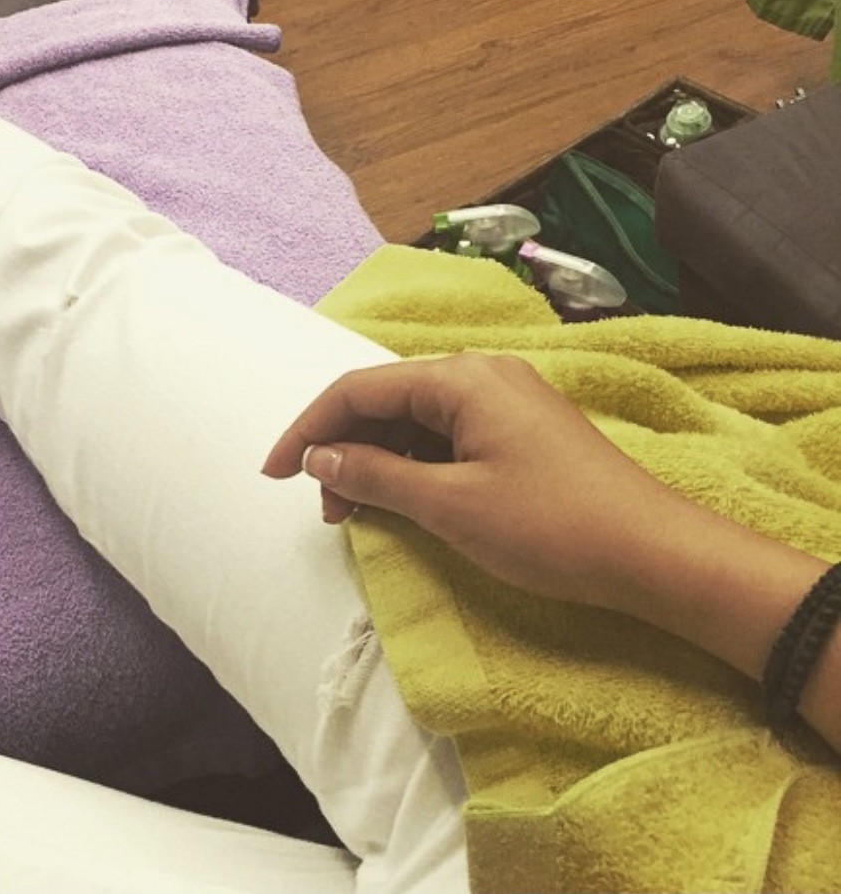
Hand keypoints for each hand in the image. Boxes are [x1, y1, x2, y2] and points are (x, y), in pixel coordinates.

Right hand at [263, 353, 692, 613]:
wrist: (656, 554)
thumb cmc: (552, 526)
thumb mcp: (450, 505)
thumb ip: (375, 476)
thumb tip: (319, 459)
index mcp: (461, 378)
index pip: (359, 389)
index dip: (308, 430)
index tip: (272, 472)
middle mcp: (481, 374)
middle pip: (387, 401)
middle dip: (345, 452)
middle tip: (326, 511)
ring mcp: (505, 400)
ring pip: (417, 422)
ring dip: (380, 463)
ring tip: (360, 515)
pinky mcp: (521, 430)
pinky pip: (449, 437)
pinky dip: (416, 468)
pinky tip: (405, 502)